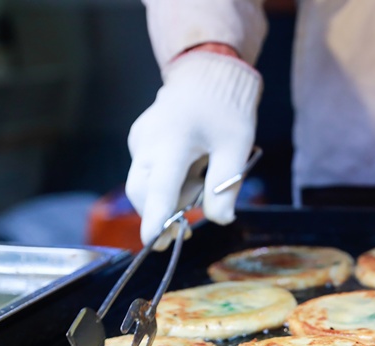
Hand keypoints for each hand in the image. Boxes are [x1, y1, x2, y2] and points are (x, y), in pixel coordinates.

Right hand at [126, 49, 261, 247]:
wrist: (206, 75)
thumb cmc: (225, 109)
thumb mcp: (237, 147)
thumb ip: (226, 185)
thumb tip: (220, 220)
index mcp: (173, 140)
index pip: (161, 186)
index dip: (157, 216)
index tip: (153, 241)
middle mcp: (147, 141)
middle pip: (143, 193)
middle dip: (161, 216)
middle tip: (186, 231)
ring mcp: (139, 141)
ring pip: (145, 187)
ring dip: (169, 199)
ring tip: (198, 183)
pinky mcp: (138, 143)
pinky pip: (148, 175)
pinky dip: (167, 184)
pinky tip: (188, 170)